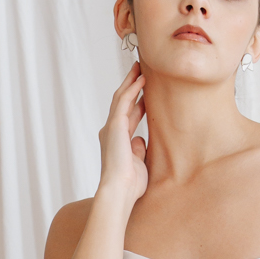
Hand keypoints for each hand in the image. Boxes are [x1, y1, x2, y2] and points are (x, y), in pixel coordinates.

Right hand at [97, 62, 147, 207]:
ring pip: (121, 97)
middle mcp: (112, 131)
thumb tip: (141, 139)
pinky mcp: (115, 125)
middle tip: (140, 71)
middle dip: (131, 86)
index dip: (138, 102)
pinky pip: (124, 101)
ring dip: (130, 81)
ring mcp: (112, 127)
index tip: (147, 92)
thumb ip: (138, 149)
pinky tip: (141, 79)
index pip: (129, 116)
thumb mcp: (138, 163)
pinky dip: (132, 89)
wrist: (120, 190)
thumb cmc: (130, 184)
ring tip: (140, 67)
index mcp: (118, 141)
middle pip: (122, 102)